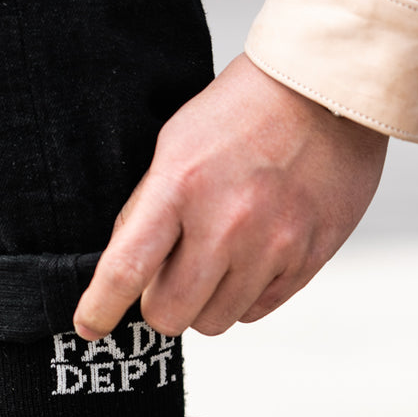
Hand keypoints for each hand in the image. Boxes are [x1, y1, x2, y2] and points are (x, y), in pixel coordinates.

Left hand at [74, 54, 386, 339]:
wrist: (328, 90)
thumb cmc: (245, 111)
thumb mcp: (177, 144)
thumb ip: (148, 207)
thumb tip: (124, 270)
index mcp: (181, 186)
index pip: (126, 269)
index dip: (100, 308)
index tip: (89, 326)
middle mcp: (227, 223)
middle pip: (170, 315)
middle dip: (161, 304)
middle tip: (170, 276)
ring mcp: (272, 245)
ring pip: (214, 322)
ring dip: (205, 302)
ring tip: (217, 259)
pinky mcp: (308, 259)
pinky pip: (256, 311)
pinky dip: (244, 296)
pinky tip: (250, 257)